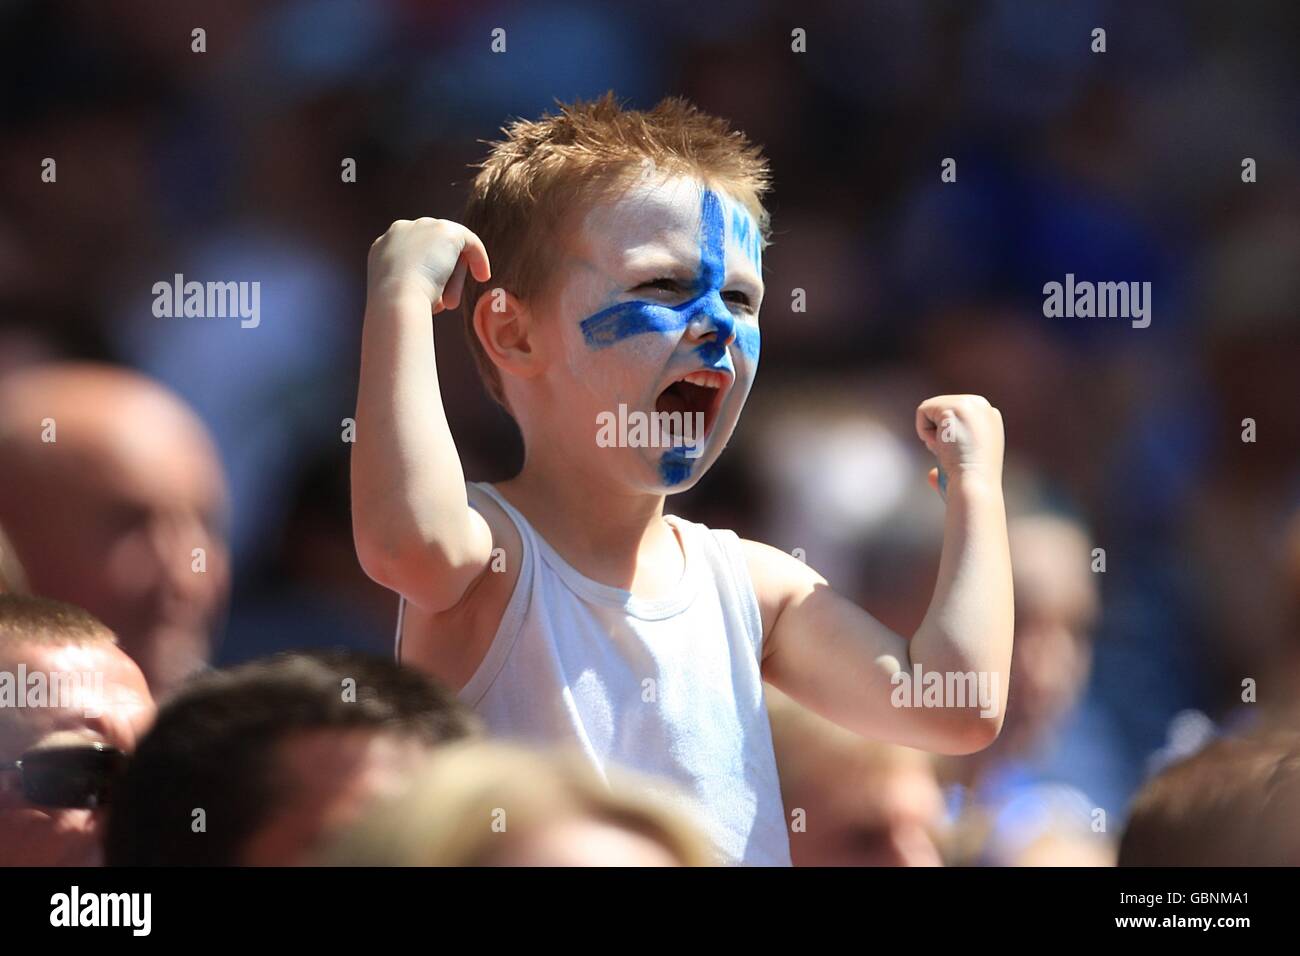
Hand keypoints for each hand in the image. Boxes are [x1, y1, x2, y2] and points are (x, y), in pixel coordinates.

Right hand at [366, 218, 490, 312]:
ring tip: (449, 302)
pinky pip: (469, 241)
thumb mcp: (397, 295)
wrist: (395, 300)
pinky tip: (483, 276)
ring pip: (448, 250)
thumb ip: (410, 285)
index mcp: (382, 246)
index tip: (432, 291)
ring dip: (452, 278)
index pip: (411, 252)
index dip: (425, 272)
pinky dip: (478, 258)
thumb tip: (430, 294)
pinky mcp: (446, 231)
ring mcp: (423, 227)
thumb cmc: (395, 308)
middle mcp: (400, 230)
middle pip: (431, 249)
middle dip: (440, 274)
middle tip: (446, 301)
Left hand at [915, 394, 1004, 492]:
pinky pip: (923, 411)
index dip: (947, 437)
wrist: (975, 487)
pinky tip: (943, 444)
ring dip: (932, 434)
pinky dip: (924, 431)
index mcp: (989, 418)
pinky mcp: (955, 406)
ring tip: (951, 449)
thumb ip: (950, 462)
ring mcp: (971, 404)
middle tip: (954, 453)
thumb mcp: (964, 466)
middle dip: (939, 433)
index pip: (953, 416)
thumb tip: (931, 476)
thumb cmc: (969, 485)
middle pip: (940, 409)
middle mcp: (983, 406)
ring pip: (931, 410)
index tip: (958, 454)